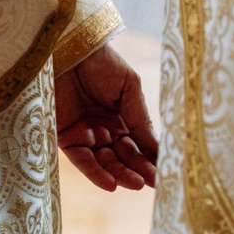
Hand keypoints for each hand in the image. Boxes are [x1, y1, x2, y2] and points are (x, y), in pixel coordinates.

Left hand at [54, 39, 158, 190]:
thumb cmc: (102, 62)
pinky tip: (111, 184)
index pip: (140, 145)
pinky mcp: (66, 138)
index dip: (151, 158)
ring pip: (106, 163)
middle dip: (139, 170)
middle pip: (125, 157)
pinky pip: (82, 161)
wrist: (69, 49)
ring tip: (136, 183)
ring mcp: (87, 136)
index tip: (166, 172)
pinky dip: (95, 174)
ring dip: (121, 175)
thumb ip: (140, 119)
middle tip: (154, 182)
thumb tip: (158, 148)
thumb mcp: (129, 87)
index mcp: (123, 118)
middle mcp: (106, 130)